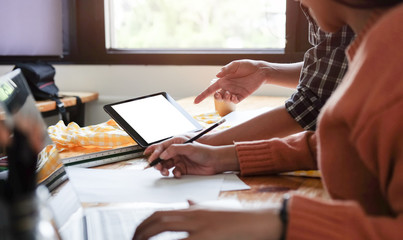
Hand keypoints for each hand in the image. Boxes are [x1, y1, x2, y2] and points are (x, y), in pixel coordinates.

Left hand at [133, 207, 282, 239]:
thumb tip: (186, 202)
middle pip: (158, 219)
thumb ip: (197, 206)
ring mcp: (199, 227)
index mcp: (193, 211)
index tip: (137, 234)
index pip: (161, 214)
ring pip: (165, 228)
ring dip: (149, 236)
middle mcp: (193, 216)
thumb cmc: (236, 219)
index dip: (144, 224)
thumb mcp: (213, 209)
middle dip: (141, 231)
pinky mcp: (207, 237)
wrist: (257, 222)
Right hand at [144, 138, 238, 177]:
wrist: (215, 161)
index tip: (151, 158)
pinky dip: (174, 174)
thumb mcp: (189, 148)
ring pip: (166, 166)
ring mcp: (179, 160)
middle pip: (162, 157)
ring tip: (166, 172)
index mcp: (177, 143)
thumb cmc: (204, 151)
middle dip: (158, 163)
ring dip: (164, 170)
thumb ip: (174, 150)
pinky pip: (174, 172)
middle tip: (158, 167)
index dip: (155, 152)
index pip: (162, 147)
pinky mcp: (183, 169)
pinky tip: (179, 173)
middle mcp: (177, 152)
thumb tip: (162, 154)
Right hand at [194, 60, 268, 103]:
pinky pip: (234, 101)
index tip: (196, 102)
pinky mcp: (242, 95)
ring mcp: (234, 92)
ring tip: (229, 94)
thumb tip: (217, 75)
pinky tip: (233, 96)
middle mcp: (227, 87)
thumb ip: (226, 69)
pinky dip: (232, 100)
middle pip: (217, 96)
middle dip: (216, 97)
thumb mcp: (236, 64)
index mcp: (223, 80)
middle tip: (219, 94)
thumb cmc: (247, 65)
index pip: (210, 89)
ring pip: (225, 99)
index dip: (202, 95)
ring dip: (224, 98)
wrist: (260, 70)